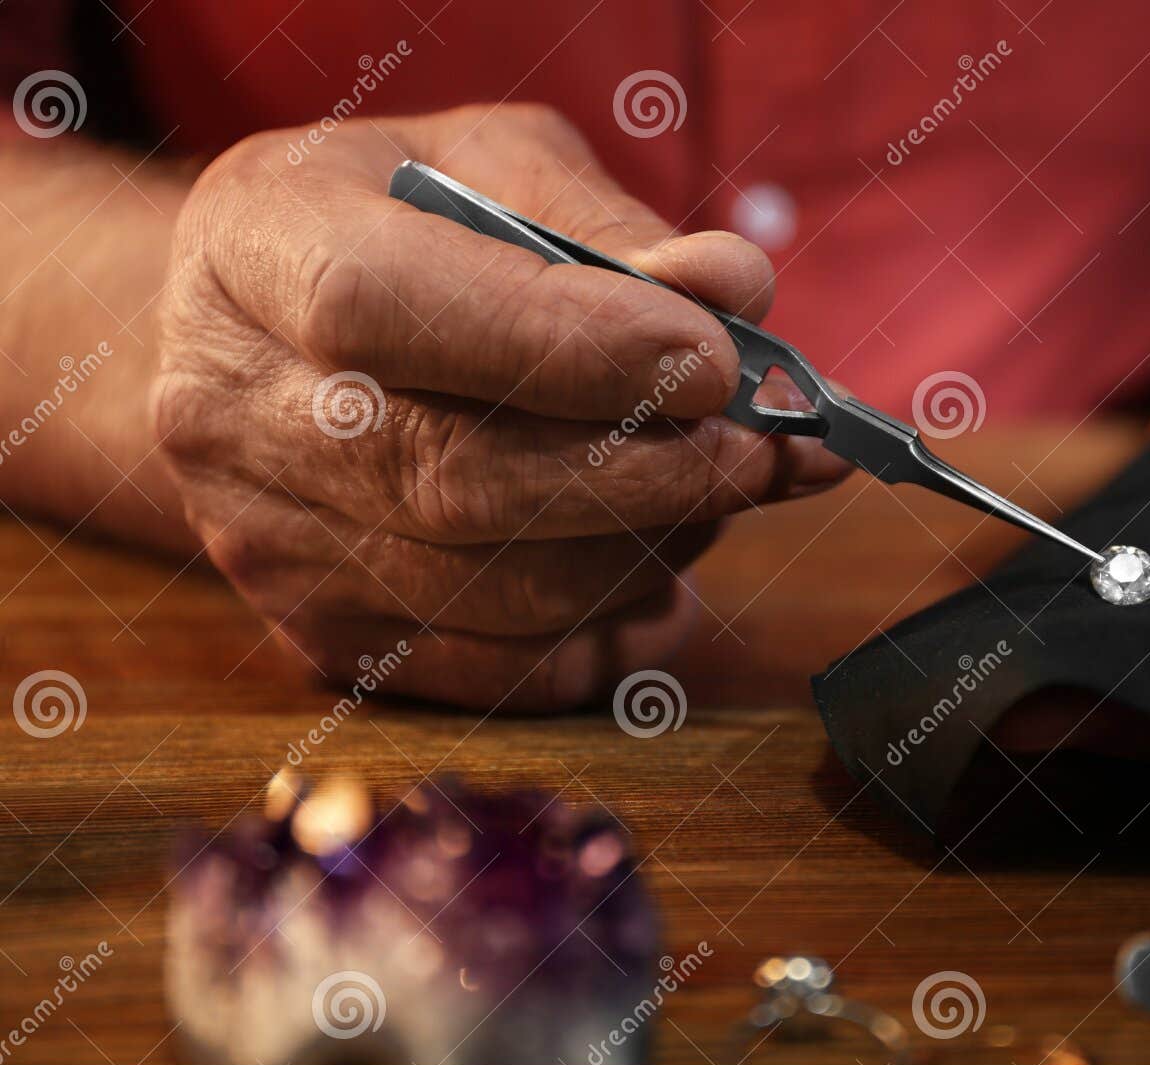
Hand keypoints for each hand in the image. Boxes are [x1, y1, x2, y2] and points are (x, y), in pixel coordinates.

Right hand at [151, 104, 849, 710]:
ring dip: (650, 548)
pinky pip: (508, 668)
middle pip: (454, 478)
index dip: (566, 344)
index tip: (713, 360)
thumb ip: (609, 224)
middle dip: (651, 474)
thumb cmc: (397, 232)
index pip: (387, 307)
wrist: (263, 343)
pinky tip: (655, 556)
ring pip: (499, 592)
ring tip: (717, 487)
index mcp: (258, 246)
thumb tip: (735, 290)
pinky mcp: (327, 639)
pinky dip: (614, 625)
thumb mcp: (491, 164)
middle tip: (767, 450)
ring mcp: (270, 545)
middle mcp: (235, 410)